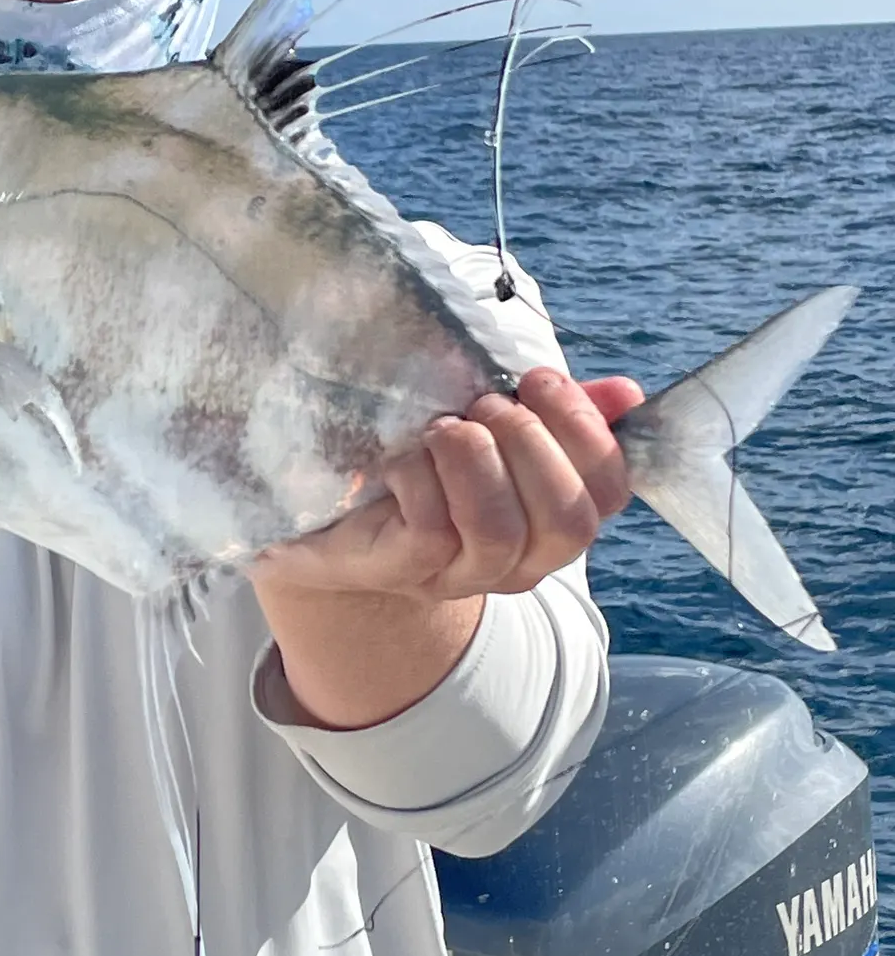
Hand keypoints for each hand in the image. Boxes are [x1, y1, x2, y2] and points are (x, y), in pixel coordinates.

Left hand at [248, 370, 645, 601]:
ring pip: (500, 530)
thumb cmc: (422, 468)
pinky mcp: (406, 572)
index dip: (585, 431)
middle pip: (568, 521)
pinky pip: (433, 533)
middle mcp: (519, 560)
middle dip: (531, 443)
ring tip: (445, 428)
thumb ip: (554, 414)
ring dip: (476, 461)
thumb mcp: (490, 431)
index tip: (538, 380)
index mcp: (550, 520)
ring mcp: (462, 575)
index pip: (608, 492)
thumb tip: (625, 394)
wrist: (331, 520)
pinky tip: (401, 457)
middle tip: (484, 406)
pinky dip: (420, 478)